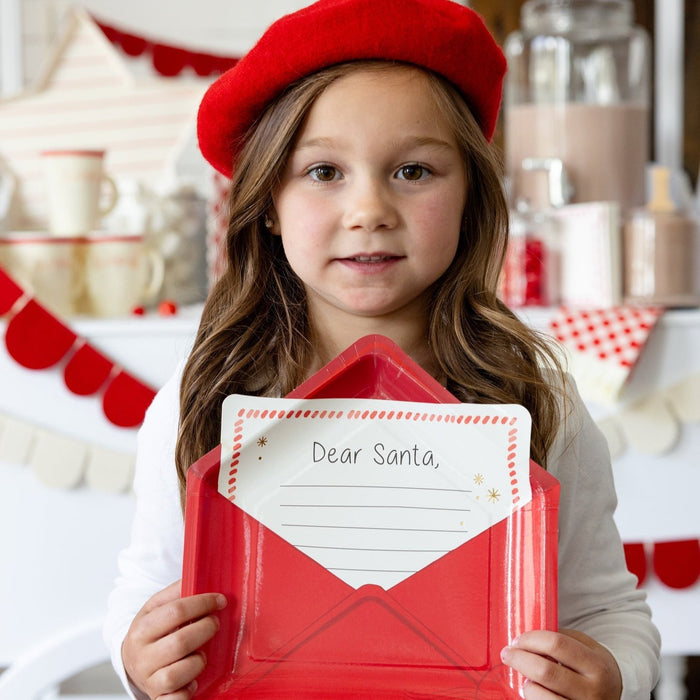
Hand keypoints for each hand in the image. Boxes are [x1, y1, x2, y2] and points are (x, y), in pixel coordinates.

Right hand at [122, 580, 226, 699]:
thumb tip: (199, 576)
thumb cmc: (152, 631)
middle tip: (215, 624)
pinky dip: (188, 692)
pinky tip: (193, 682)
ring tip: (201, 654)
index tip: (220, 600)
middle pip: (180, 642)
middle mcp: (141, 655)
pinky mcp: (158, 697)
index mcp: (142, 628)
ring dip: (198, 661)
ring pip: (178, 673)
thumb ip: (176, 591)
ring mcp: (148, 679)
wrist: (132, 659)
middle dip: (206, 629)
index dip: (203, 603)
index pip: (176, 611)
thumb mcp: (156, 607)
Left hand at [500, 629, 622, 699]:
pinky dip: (533, 697)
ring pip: (541, 697)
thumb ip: (561, 639)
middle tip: (507, 654)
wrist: (614, 696)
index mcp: (596, 665)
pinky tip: (533, 690)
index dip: (531, 639)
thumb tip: (528, 636)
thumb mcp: (587, 647)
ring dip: (526, 684)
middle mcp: (592, 691)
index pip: (556, 644)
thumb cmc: (594, 668)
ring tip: (524, 676)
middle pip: (545, 672)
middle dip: (520, 659)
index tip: (518, 640)